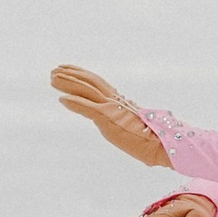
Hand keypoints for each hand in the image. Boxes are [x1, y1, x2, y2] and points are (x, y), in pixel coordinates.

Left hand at [51, 64, 170, 166]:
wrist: (164, 146)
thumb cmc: (154, 141)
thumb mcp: (134, 128)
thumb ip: (123, 122)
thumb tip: (121, 122)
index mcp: (122, 103)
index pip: (99, 84)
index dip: (83, 75)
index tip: (69, 70)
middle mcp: (117, 102)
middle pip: (91, 83)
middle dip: (72, 75)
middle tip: (54, 70)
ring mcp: (113, 109)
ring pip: (87, 91)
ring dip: (68, 83)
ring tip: (53, 79)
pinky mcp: (111, 119)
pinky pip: (89, 108)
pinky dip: (75, 103)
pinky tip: (62, 99)